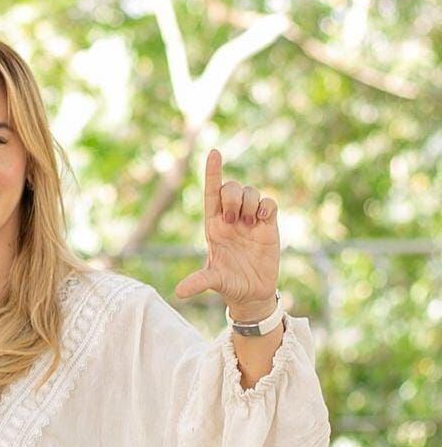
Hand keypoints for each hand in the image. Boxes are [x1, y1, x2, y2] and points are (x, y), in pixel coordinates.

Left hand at [174, 149, 278, 316]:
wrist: (252, 293)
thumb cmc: (228, 283)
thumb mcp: (212, 281)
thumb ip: (198, 282)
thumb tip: (178, 293)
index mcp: (213, 225)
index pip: (211, 192)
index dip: (212, 172)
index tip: (213, 152)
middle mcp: (230, 218)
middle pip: (230, 187)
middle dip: (231, 196)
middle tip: (232, 219)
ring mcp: (249, 220)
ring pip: (250, 191)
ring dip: (248, 202)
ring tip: (248, 223)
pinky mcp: (268, 225)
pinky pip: (269, 203)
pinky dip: (265, 206)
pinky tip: (262, 221)